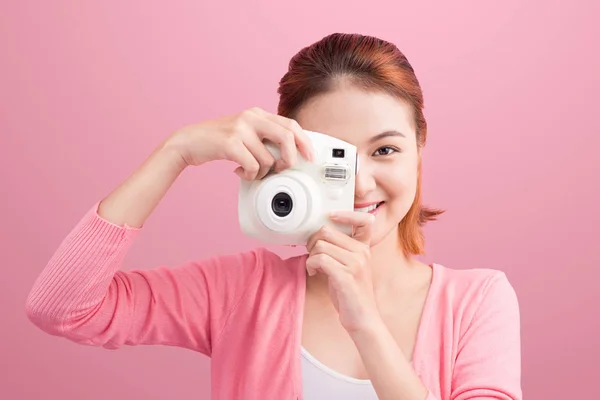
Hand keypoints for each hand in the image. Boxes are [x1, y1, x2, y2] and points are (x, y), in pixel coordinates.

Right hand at [166, 107, 314, 179]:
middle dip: (290, 158)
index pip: (291, 125)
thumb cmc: (219, 142)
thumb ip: (264, 138)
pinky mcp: (230, 142)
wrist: (189, 141)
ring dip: (261, 173)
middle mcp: (251, 117)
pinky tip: (239, 172)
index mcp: (258, 113)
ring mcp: (240, 128)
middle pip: (287, 136)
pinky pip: (252, 165)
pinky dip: (249, 175)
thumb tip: (289, 156)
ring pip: (268, 158)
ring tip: (249, 172)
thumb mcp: (244, 133)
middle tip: (281, 169)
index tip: (310, 157)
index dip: (305, 142)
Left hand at [306, 211, 381, 333]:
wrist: (362, 319)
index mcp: (364, 247)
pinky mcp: (345, 276)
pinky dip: (311, 265)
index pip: (364, 220)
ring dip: (310, 256)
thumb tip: (319, 234)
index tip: (331, 216)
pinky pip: (319, 259)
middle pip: (327, 231)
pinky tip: (314, 272)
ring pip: (320, 245)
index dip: (346, 214)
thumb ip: (340, 249)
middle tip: (312, 253)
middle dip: (313, 241)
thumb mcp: (350, 265)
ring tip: (314, 266)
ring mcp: (355, 264)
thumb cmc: (351, 293)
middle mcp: (362, 253)